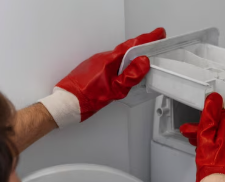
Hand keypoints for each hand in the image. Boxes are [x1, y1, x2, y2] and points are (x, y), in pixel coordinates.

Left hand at [39, 28, 165, 127]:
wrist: (65, 103)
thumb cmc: (85, 98)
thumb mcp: (113, 91)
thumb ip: (130, 77)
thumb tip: (143, 63)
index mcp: (109, 61)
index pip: (132, 46)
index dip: (147, 39)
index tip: (158, 34)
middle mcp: (102, 58)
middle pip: (126, 51)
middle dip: (141, 48)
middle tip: (154, 47)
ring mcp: (96, 63)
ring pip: (118, 58)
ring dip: (130, 59)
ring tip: (141, 64)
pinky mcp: (92, 70)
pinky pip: (110, 64)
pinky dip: (120, 66)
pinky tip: (122, 75)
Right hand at [179, 93, 224, 181]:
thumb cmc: (213, 167)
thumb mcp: (206, 137)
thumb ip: (210, 116)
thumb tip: (214, 100)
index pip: (221, 113)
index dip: (206, 116)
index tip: (197, 121)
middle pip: (220, 127)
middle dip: (204, 129)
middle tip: (191, 133)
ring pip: (221, 138)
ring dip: (208, 138)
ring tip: (195, 144)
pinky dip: (214, 148)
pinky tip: (205, 153)